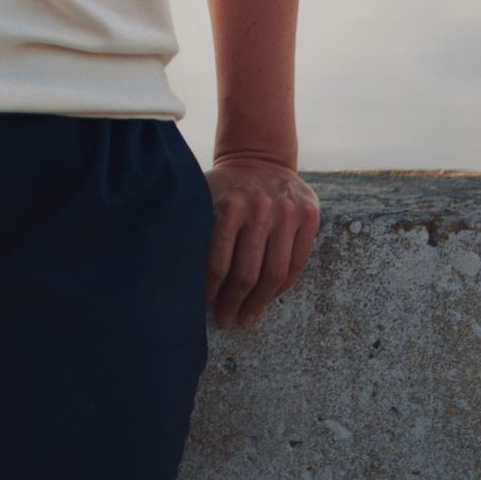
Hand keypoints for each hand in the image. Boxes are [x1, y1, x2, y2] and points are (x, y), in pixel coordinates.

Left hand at [205, 155, 320, 327]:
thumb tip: (172, 271)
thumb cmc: (223, 187)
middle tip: (226, 320)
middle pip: (246, 273)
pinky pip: (296, 263)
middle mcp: (259, 210)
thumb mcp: (203, 196)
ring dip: (259, 302)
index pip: (217, 263)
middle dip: (234, 302)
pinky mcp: (308, 216)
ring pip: (274, 273)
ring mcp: (287, 213)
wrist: (259, 158)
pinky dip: (281, 286)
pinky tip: (268, 297)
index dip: (210, 291)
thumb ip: (192, 227)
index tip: (203, 308)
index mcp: (227, 207)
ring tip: (247, 317)